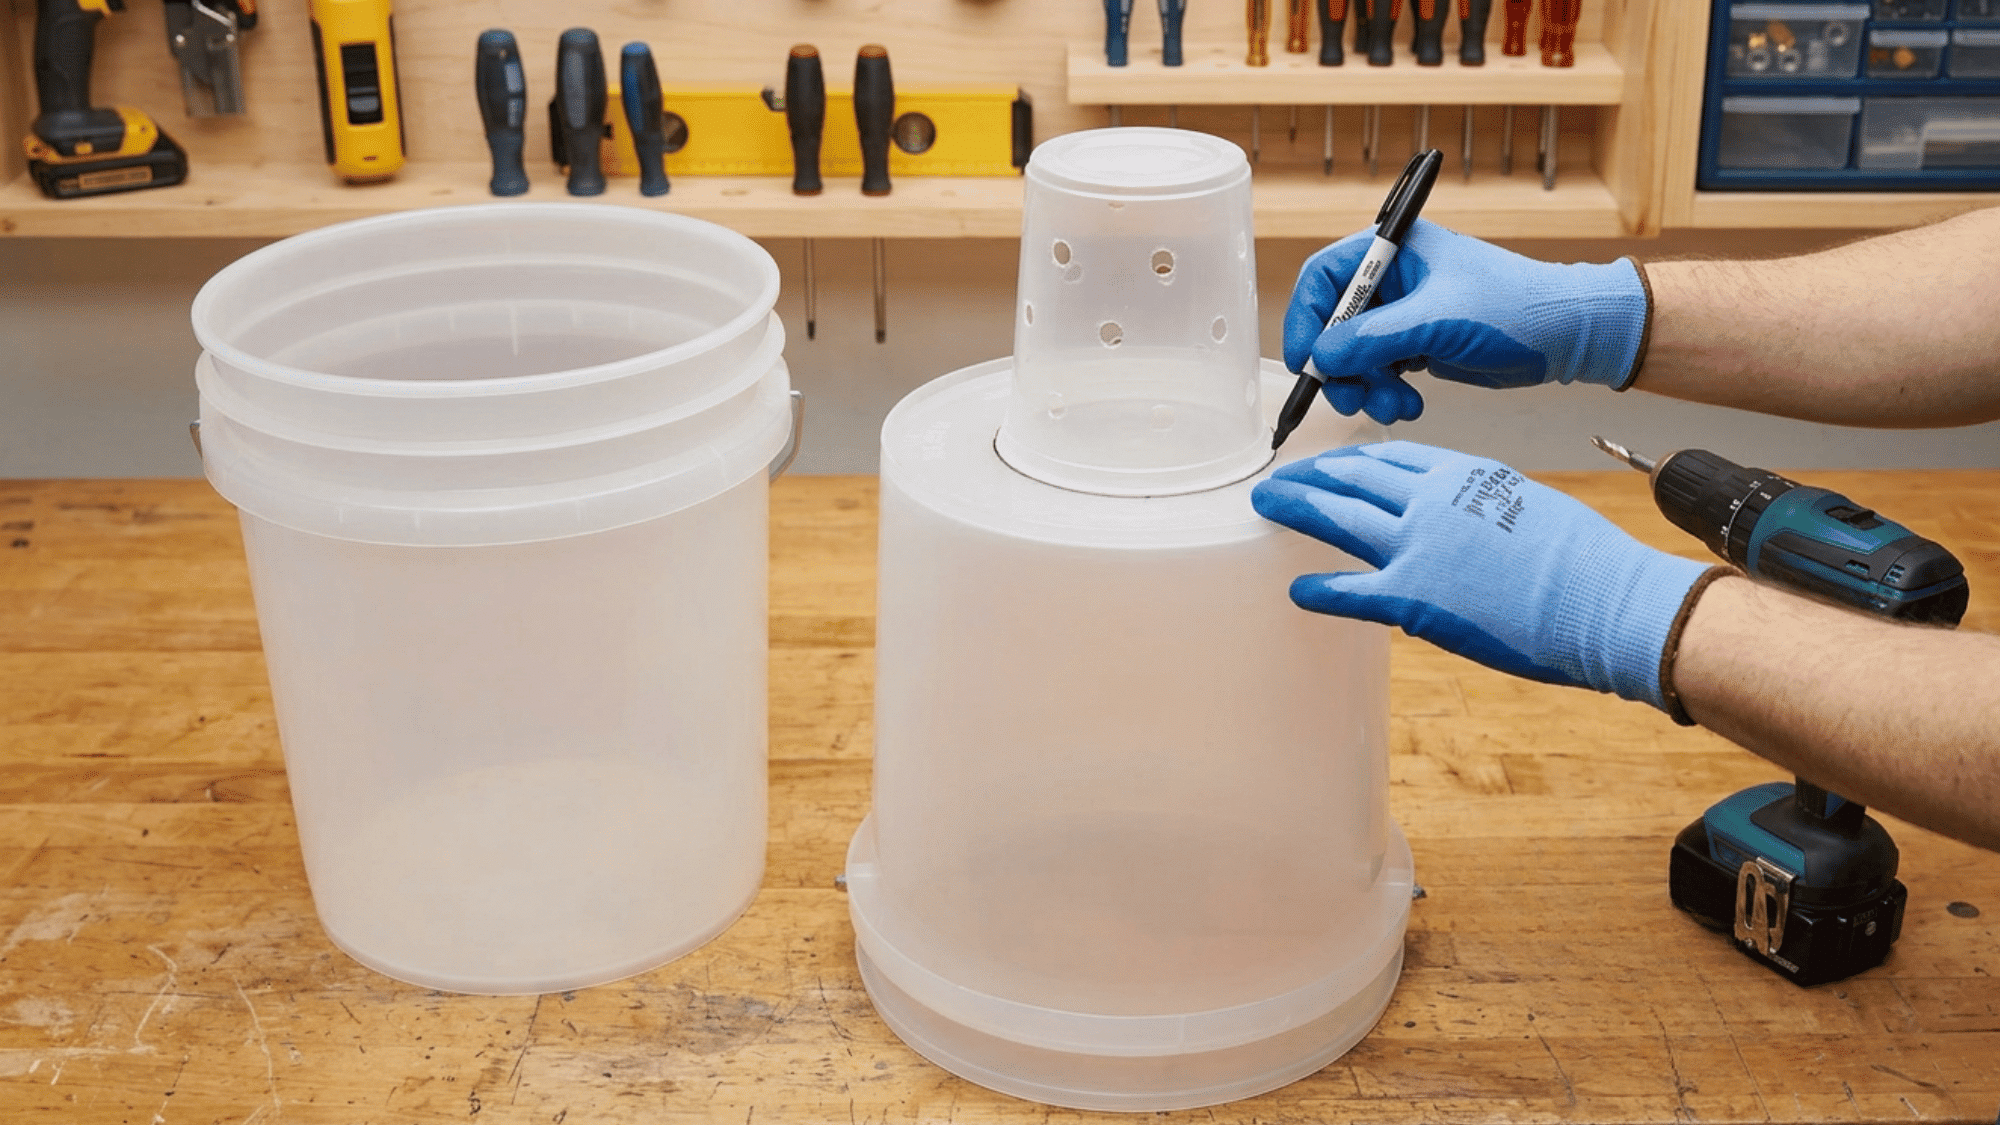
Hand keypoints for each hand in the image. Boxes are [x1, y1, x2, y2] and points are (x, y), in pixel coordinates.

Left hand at [1252, 441, 1712, 712]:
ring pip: (1339, 517)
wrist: (1605, 600)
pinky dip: (1318, 589)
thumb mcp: (1529, 508)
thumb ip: (1485, 510)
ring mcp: (1419, 547)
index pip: (1393, 456)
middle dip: (1311, 476)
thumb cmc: (1585, 563)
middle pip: (1354, 478)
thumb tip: (1467, 529)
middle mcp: (1433, 501)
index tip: (1334, 464)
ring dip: (1297, 509)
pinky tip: (1297, 589)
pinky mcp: (1414, 597)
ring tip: (1266, 504)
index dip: (1354, 460)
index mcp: (1465, 475)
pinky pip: (1349, 589)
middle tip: (1278, 476)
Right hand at [1283, 220, 1650, 424]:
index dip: (1307, 319)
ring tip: (1392, 405)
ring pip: (1355, 356)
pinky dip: (1386, 393)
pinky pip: (1380, 373)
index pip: (1324, 278)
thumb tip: (1322, 356)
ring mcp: (1404, 314)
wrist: (1568, 335)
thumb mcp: (1437, 320)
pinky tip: (1410, 404)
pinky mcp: (1418, 344)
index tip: (1308, 361)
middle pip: (1334, 324)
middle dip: (1340, 367)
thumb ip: (1374, 338)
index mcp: (1394, 250)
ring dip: (1365, 388)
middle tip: (1351, 397)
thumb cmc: (1517, 307)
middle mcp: (1394, 279)